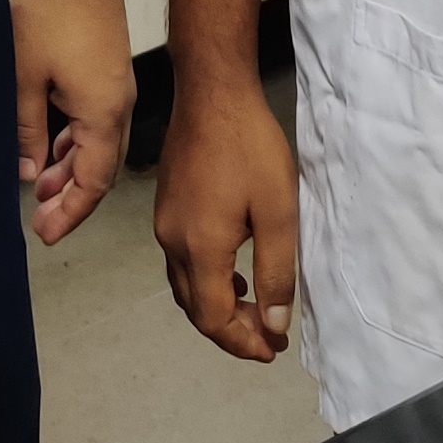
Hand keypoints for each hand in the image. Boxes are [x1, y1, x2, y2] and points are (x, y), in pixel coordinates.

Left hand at [11, 0, 132, 244]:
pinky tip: (53, 148)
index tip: (45, 232)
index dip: (70, 213)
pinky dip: (77, 143)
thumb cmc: (49, 13)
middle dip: (72, 199)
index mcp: (103, 115)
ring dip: (72, 170)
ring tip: (42, 188)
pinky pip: (98, 122)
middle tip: (41, 220)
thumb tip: (29, 173)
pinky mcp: (109, 72)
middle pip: (101, 170)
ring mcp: (117, 89)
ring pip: (100, 146)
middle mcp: (119, 107)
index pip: (93, 183)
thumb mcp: (26, 78)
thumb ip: (28, 131)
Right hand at [154, 76, 300, 360]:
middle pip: (194, 308)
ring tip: (253, 309)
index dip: (242, 343)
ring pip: (185, 286)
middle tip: (267, 336)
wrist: (212, 93)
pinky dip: (205, 280)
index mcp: (200, 248)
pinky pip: (180, 261)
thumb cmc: (250, 148)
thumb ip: (276, 273)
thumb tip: (273, 325)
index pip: (213, 318)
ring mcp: (164, 224)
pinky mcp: (166, 207)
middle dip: (230, 331)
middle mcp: (172, 242)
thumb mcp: (278, 212)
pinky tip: (231, 269)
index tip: (273, 349)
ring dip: (216, 306)